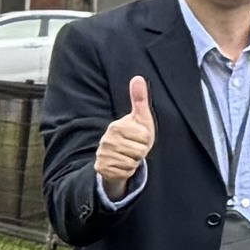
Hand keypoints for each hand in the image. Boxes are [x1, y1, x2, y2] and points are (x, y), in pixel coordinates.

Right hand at [93, 74, 156, 194]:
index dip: (146, 139)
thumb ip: (139, 99)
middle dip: (141, 152)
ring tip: (128, 156)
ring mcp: (102, 154)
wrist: (119, 158)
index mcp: (116, 126)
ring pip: (132, 162)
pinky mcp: (102, 168)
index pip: (145, 136)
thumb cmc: (134, 136)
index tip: (139, 137)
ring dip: (134, 162)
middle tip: (134, 148)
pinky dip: (127, 171)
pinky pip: (125, 172)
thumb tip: (137, 77)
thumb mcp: (140, 118)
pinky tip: (122, 165)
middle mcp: (106, 140)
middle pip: (140, 151)